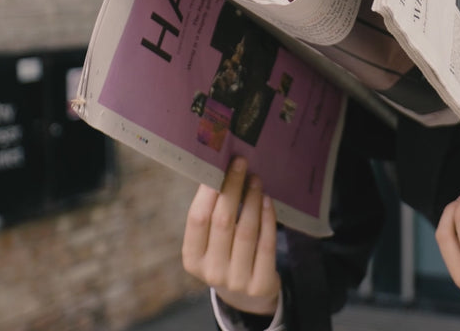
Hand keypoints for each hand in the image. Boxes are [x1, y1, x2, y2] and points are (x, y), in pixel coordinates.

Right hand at [182, 157, 280, 314]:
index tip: (218, 166)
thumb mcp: (212, 242)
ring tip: (256, 180)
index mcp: (192, 259)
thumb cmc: (227, 255)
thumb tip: (220, 170)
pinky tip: (268, 201)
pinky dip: (267, 220)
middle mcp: (211, 272)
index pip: (197, 220)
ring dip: (252, 200)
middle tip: (241, 164)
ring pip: (246, 231)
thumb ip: (213, 214)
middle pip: (222, 222)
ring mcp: (236, 281)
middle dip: (232, 188)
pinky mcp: (260, 284)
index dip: (208, 192)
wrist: (247, 295)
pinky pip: (266, 245)